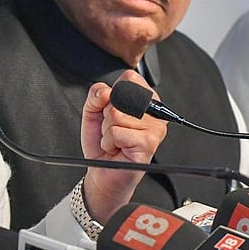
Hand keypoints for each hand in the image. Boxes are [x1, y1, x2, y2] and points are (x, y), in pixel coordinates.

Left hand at [80, 70, 166, 223]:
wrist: (102, 171)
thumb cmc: (102, 142)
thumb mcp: (93, 112)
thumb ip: (96, 95)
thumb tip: (105, 91)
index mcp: (144, 100)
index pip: (130, 78)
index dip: (112, 94)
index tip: (111, 110)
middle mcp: (153, 113)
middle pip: (121, 96)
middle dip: (107, 115)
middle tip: (112, 129)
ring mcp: (155, 128)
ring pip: (116, 115)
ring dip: (107, 131)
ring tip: (115, 140)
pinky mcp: (149, 143)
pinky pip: (117, 132)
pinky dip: (109, 142)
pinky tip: (117, 149)